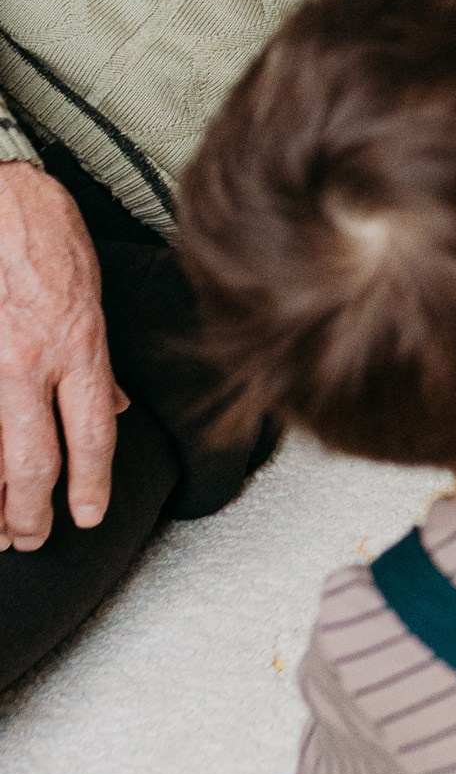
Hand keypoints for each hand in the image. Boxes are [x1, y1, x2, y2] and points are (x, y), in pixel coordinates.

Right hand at [0, 165, 126, 549]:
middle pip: (30, 462)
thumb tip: (109, 407)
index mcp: (77, 347)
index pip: (90, 438)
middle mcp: (28, 363)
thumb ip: (97, 361)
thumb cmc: (45, 235)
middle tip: (30, 539)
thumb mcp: (91, 294)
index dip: (89, 487)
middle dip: (29, 512)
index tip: (85, 517)